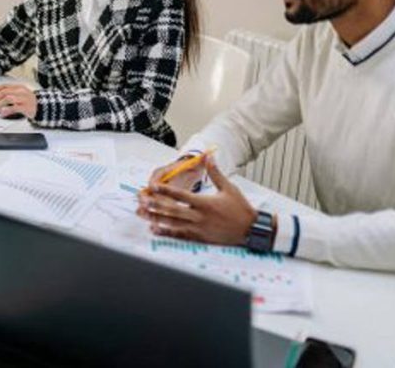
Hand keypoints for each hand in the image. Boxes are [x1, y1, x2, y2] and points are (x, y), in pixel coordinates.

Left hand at [0, 83, 36, 118]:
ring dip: (0, 104)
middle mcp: (20, 91)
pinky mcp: (25, 107)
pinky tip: (2, 113)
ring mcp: (23, 99)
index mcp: (18, 87)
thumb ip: (8, 94)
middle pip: (5, 92)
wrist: (41, 106)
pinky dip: (5, 111)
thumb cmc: (28, 101)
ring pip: (8, 98)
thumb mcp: (18, 94)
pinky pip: (13, 108)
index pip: (3, 86)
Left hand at [136, 156, 257, 245]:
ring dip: (156, 219)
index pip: (181, 195)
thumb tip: (209, 157)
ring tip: (143, 214)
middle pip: (172, 210)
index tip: (153, 187)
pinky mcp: (200, 238)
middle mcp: (199, 217)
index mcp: (205, 203)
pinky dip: (166, 232)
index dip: (165, 191)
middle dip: (155, 205)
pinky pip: (180, 235)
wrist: (252, 230)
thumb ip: (215, 172)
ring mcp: (199, 229)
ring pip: (173, 224)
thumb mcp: (228, 187)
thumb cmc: (241, 209)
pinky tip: (155, 230)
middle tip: (142, 201)